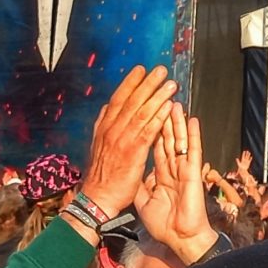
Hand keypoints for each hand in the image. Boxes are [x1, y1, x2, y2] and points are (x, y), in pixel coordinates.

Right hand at [81, 65, 177, 217]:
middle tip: (160, 70)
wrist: (97, 198)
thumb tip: (107, 108)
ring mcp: (122, 140)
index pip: (118, 99)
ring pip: (142, 112)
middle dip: (147, 84)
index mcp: (104, 127)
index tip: (140, 69)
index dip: (130, 83)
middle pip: (132, 101)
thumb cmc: (101, 174)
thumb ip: (103, 125)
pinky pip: (148, 130)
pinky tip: (169, 107)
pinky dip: (159, 116)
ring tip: (170, 84)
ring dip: (157, 96)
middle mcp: (112, 130)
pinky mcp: (133, 152)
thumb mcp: (98, 145)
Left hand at [145, 105, 216, 264]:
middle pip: (166, 138)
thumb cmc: (164, 224)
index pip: (154, 146)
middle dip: (162, 118)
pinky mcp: (193, 173)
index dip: (151, 129)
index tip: (147, 111)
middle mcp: (172, 167)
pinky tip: (192, 120)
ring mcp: (184, 169)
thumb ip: (141, 185)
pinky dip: (192, 135)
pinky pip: (192, 151)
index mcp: (161, 173)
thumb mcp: (145, 202)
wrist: (179, 237)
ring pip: (179, 140)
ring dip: (176, 121)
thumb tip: (133, 175)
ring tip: (174, 101)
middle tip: (159, 100)